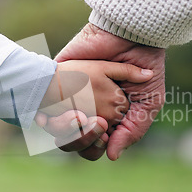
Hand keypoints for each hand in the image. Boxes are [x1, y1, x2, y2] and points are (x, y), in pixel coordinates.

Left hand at [53, 23, 165, 160]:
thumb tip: (112, 156)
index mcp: (107, 117)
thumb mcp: (149, 102)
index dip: (95, 147)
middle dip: (81, 140)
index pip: (93, 145)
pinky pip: (43, 108)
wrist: (132, 35)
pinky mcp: (57, 80)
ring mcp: (70, 96)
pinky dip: (50, 117)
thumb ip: (133, 130)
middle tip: (96, 124)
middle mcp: (87, 110)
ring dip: (66, 130)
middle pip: (73, 142)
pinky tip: (66, 110)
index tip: (104, 134)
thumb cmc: (145, 66)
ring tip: (82, 116)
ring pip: (56, 130)